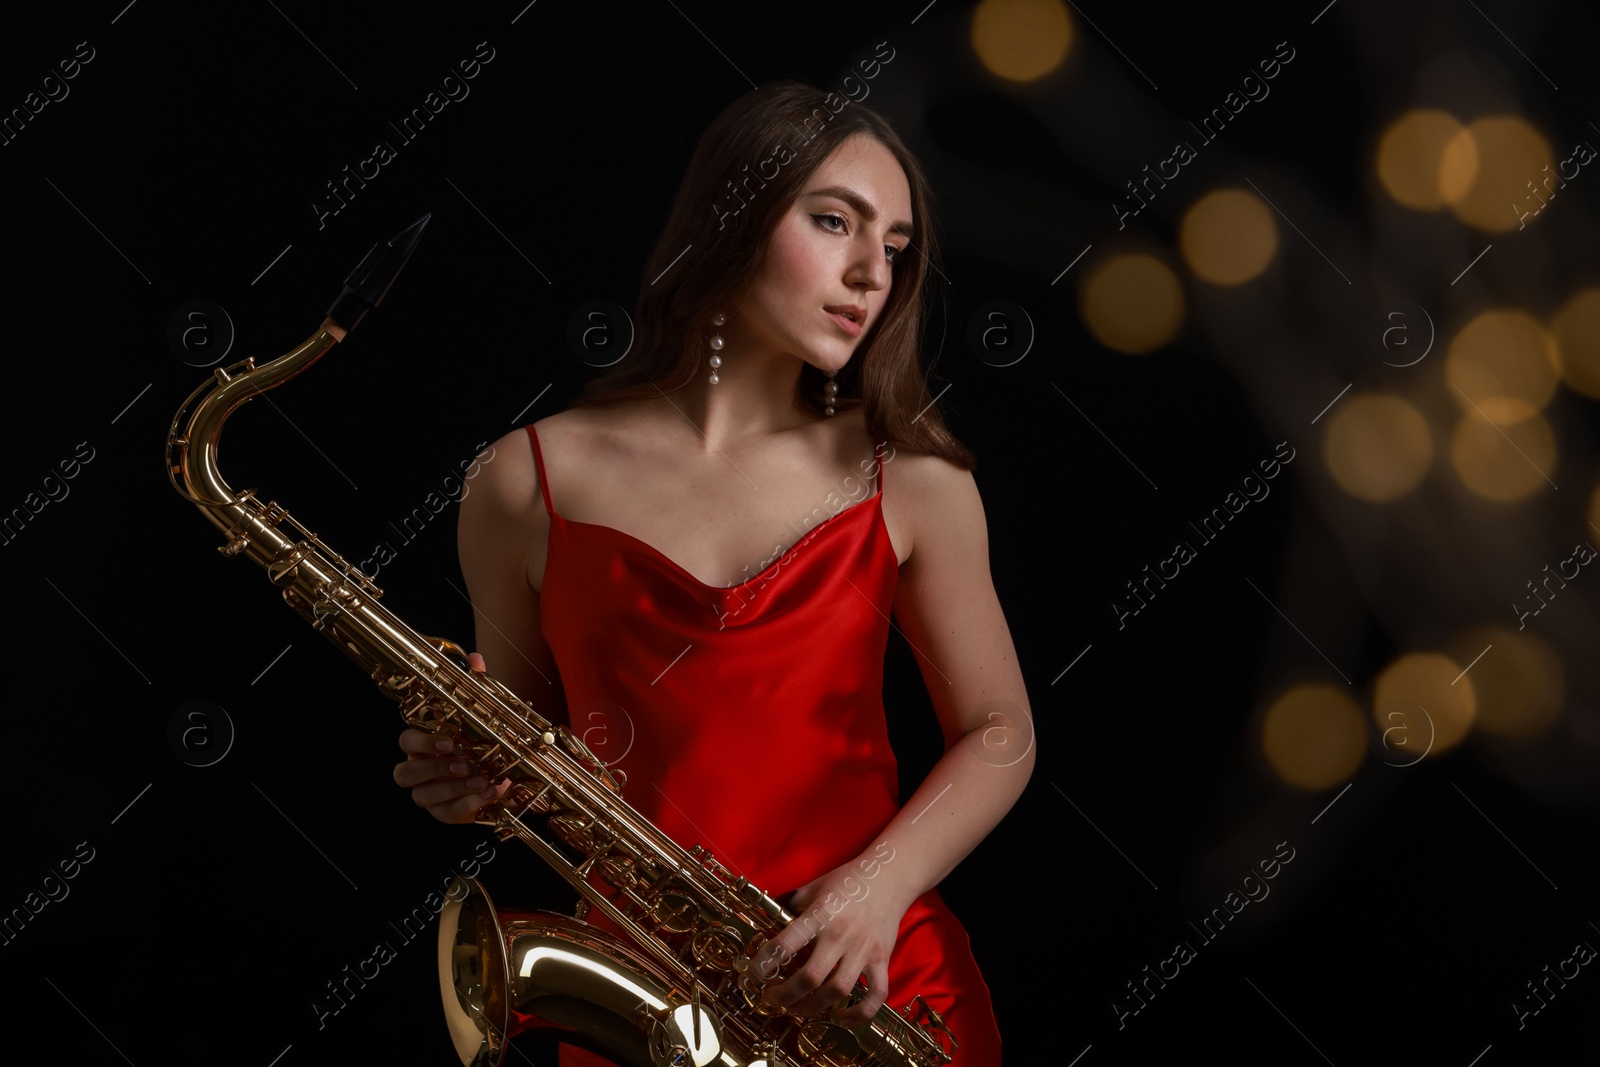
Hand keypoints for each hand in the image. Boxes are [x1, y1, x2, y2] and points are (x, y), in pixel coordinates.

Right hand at [392, 652, 511, 822]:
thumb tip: (474, 659)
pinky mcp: (444, 814)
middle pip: (404, 774)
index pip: (404, 742)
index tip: (448, 741)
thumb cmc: (481, 746)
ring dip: (453, 789)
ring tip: (481, 780)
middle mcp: (419, 772)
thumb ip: (476, 688)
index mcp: (423, 747)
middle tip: (463, 764)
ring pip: (423, 797)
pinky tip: (490, 793)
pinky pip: (448, 814)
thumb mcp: (482, 716)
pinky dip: (469, 805)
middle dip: (433, 770)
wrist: (499, 776)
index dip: (422, 743)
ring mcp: (429, 796)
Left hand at [754, 853, 908, 1026]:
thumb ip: (794, 908)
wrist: (889, 876)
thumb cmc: (847, 881)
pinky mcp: (882, 959)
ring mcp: (863, 949)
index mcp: (819, 914)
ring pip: (838, 990)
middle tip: (771, 999)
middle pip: (810, 977)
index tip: (750, 978)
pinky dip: (860, 1013)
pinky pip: (876, 994)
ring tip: (798, 1009)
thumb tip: (772, 924)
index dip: (764, 965)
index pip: (785, 944)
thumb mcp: (813, 888)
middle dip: (785, 995)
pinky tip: (843, 1018)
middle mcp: (840, 934)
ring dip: (814, 1007)